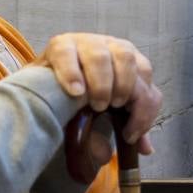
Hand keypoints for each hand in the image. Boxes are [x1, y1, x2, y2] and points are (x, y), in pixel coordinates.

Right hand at [34, 34, 160, 151]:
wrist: (45, 90)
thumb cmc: (85, 101)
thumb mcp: (109, 113)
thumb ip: (127, 125)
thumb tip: (146, 149)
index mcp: (130, 60)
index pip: (147, 77)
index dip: (144, 108)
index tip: (129, 134)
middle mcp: (112, 47)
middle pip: (128, 58)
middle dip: (124, 88)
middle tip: (110, 109)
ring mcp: (85, 42)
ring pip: (101, 55)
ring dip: (101, 83)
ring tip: (95, 105)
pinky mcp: (59, 45)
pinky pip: (66, 54)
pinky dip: (72, 73)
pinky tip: (75, 92)